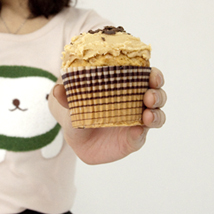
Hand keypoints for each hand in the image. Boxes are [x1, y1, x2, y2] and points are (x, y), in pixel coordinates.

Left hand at [49, 67, 166, 163]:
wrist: (76, 134)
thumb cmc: (80, 109)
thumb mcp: (72, 102)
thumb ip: (66, 97)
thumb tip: (56, 90)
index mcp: (126, 87)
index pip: (147, 78)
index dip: (154, 75)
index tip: (151, 74)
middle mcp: (137, 103)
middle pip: (156, 96)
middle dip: (157, 94)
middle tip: (149, 96)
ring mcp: (137, 122)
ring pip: (156, 116)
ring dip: (156, 115)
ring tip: (148, 115)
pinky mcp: (132, 140)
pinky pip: (140, 137)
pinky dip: (140, 134)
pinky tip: (137, 131)